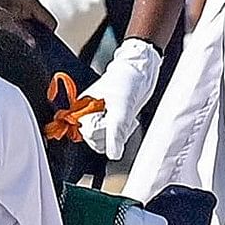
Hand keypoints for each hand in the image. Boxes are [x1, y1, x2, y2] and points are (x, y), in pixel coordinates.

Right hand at [88, 37, 165, 159]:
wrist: (142, 71)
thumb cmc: (126, 80)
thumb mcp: (121, 107)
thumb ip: (116, 131)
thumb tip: (113, 153)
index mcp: (82, 107)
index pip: (85, 134)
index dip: (100, 133)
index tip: (110, 123)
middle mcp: (88, 113)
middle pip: (95, 139)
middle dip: (111, 134)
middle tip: (120, 118)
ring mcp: (101, 117)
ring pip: (107, 140)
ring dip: (119, 134)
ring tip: (126, 118)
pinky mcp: (113, 119)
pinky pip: (116, 135)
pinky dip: (124, 132)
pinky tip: (129, 120)